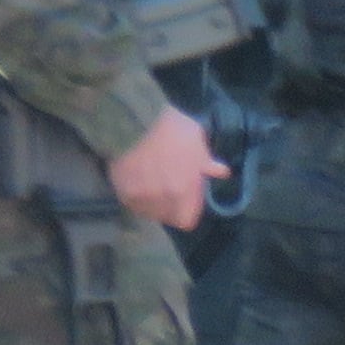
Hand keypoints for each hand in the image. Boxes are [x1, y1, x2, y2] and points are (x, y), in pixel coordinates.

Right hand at [107, 104, 219, 231]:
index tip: (188, 201)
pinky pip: (133, 204)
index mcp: (184, 190)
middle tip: (170, 189)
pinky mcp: (122, 193)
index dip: (189, 212)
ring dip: (153, 204)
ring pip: (149, 213)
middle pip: (168, 218)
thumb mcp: (198, 143)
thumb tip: (222, 173)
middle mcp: (162, 201)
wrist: (136, 123)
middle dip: (172, 207)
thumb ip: (209, 164)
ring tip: (153, 185)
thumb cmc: (172, 131)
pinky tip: (139, 183)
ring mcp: (140, 199)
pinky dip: (137, 198)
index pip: (187, 221)